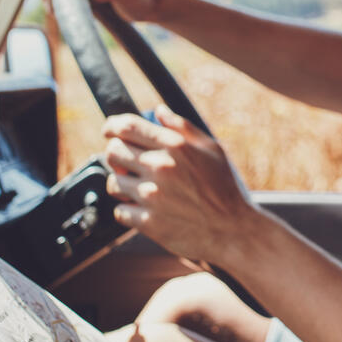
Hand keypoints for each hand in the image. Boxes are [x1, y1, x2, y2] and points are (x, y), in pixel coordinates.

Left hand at [102, 104, 259, 268]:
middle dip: (115, 155)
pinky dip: (128, 211)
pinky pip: (120, 212)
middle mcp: (160, 167)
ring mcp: (151, 196)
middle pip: (113, 151)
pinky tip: (143, 210)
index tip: (109, 131)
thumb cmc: (224, 189)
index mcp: (174, 146)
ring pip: (113, 183)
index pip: (128, 127)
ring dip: (121, 185)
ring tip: (137, 189)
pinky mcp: (148, 222)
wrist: (232, 230)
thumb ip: (183, 128)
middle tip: (124, 163)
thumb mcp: (212, 149)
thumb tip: (159, 111)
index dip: (112, 126)